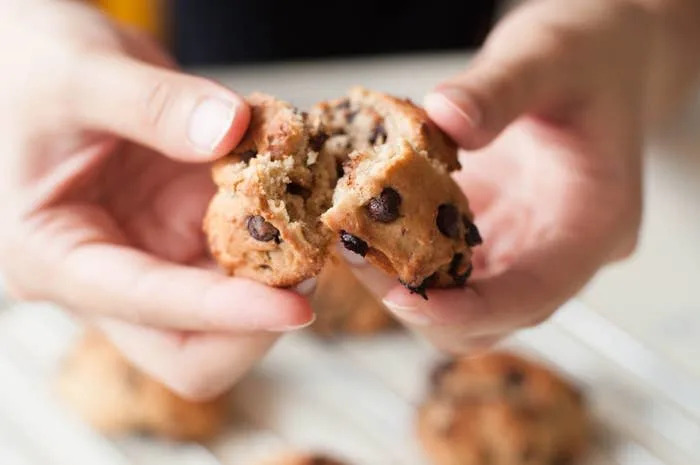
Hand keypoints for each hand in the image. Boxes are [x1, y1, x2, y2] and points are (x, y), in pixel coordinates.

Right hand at [0, 1, 312, 398]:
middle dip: (255, 323)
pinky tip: (295, 193)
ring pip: (226, 317)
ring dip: (275, 280)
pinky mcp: (183, 234)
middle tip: (309, 263)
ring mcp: (151, 259)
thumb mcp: (79, 73)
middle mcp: (107, 277)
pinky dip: (277, 236)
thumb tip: (236, 130)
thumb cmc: (30, 69)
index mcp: (56, 257)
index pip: (148, 307)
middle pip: (189, 353)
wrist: (36, 63)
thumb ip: (154, 104)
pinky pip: (240, 258)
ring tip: (311, 221)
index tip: (295, 306)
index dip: (224, 312)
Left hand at [350, 0, 650, 351]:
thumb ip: (500, 89)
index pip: (533, 295)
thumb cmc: (587, 55)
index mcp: (594, 223)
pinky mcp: (495, 231)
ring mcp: (525, 246)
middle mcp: (558, 251)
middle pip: (489, 315)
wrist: (595, 57)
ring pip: (462, 299)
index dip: (467, 310)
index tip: (403, 298)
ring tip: (356, 235)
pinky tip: (374, 217)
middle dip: (421, 298)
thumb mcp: (548, 57)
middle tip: (360, 252)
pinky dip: (408, 250)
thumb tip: (444, 116)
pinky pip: (448, 261)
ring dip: (406, 278)